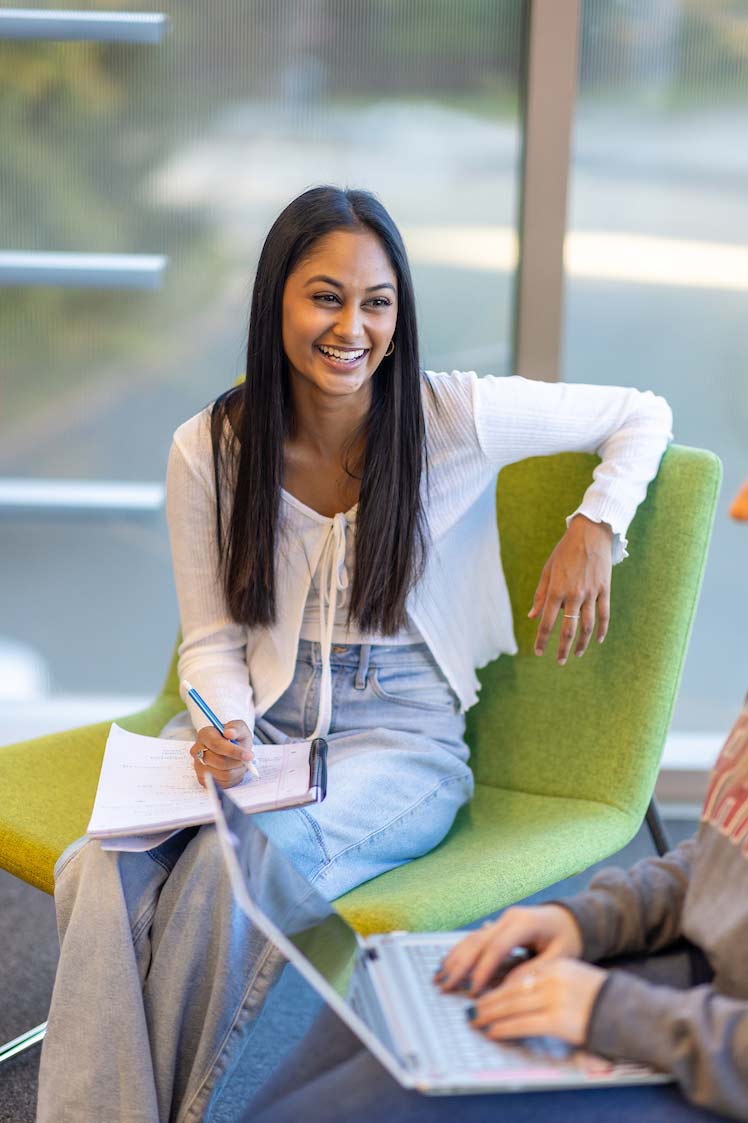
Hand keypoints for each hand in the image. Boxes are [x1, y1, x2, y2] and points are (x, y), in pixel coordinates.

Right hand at [190, 720, 254, 788]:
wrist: (230, 747)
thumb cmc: (234, 737)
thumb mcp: (239, 728)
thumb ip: (236, 728)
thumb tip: (229, 733)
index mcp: (205, 735)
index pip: (217, 745)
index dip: (234, 751)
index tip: (249, 755)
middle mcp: (197, 750)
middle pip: (220, 762)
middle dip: (238, 762)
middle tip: (247, 760)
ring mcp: (198, 765)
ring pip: (222, 774)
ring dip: (237, 771)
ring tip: (241, 764)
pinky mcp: (202, 779)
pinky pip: (222, 783)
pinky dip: (233, 778)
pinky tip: (235, 769)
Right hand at [436, 904, 583, 996]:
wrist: (571, 918)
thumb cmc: (568, 938)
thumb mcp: (560, 956)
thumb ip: (535, 970)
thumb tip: (509, 988)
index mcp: (524, 922)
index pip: (497, 947)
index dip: (483, 970)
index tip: (473, 991)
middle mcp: (508, 918)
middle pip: (478, 942)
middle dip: (460, 966)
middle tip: (445, 986)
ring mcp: (501, 920)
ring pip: (472, 938)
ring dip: (455, 958)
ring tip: (440, 977)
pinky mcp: (497, 925)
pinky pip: (476, 938)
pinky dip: (461, 952)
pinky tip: (448, 964)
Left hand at [468, 958, 606, 1046]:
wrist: (631, 1012)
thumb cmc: (605, 1000)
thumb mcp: (576, 979)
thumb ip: (551, 981)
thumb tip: (523, 991)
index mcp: (557, 965)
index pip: (520, 974)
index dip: (499, 985)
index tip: (485, 992)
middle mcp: (553, 977)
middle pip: (513, 988)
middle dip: (489, 999)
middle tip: (473, 1007)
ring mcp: (555, 997)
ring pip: (513, 1004)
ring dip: (490, 1013)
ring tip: (476, 1019)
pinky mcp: (559, 1019)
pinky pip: (524, 1023)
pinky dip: (505, 1027)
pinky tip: (493, 1031)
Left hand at [528, 514, 611, 664]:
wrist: (590, 533)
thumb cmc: (564, 551)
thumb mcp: (547, 570)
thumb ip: (541, 595)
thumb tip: (532, 616)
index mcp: (556, 590)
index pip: (547, 622)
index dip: (542, 640)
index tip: (539, 652)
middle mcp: (573, 594)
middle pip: (568, 629)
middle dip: (562, 648)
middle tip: (559, 661)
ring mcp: (591, 593)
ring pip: (587, 626)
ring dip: (583, 643)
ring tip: (577, 654)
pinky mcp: (605, 590)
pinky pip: (604, 615)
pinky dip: (602, 629)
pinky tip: (598, 640)